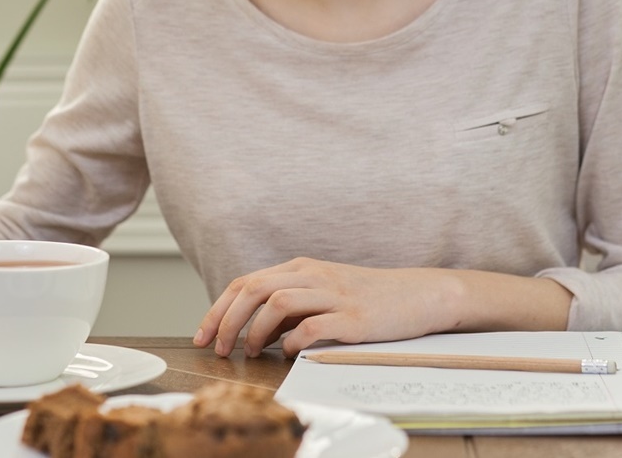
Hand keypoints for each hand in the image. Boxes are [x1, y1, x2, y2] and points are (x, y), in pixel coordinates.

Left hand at [194, 258, 463, 358]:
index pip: (246, 282)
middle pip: (253, 289)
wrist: (418, 294)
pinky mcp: (354, 318)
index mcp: (301, 268)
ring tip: (252, 351)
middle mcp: (313, 275)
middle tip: (217, 348)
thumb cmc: (367, 297)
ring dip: (256, 330)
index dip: (218, 309)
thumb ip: (291, 305)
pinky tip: (289, 353)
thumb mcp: (323, 292)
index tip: (203, 335)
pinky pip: (313, 326)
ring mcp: (334, 294)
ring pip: (277, 303)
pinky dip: (293, 341)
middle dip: (227, 321)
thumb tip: (255, 328)